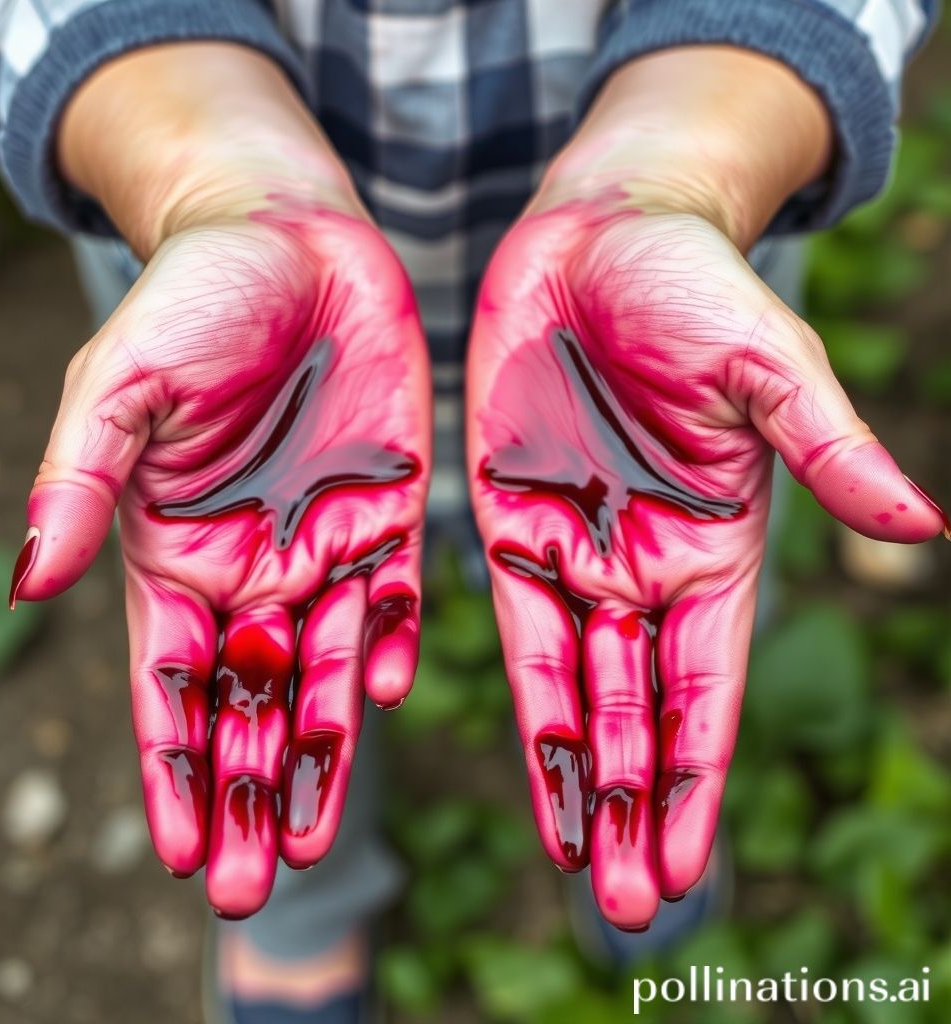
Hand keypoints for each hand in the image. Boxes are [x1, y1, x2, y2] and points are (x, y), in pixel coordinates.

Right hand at [9, 200, 430, 916]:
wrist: (290, 240)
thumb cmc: (193, 297)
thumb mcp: (120, 382)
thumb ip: (80, 480)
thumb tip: (30, 582)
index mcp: (174, 551)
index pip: (169, 684)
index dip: (172, 767)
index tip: (185, 854)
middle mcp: (249, 567)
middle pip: (247, 705)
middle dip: (246, 794)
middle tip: (254, 888)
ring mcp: (323, 544)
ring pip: (324, 674)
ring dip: (319, 754)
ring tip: (316, 840)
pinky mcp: (389, 512)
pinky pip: (395, 602)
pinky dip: (391, 650)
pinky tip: (390, 696)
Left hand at [467, 188, 945, 928]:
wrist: (594, 236)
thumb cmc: (688, 285)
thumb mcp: (764, 363)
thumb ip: (826, 448)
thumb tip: (920, 529)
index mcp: (717, 545)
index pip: (707, 687)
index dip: (695, 777)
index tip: (680, 867)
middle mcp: (646, 566)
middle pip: (639, 712)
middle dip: (634, 803)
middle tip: (621, 902)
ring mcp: (575, 548)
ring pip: (574, 689)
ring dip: (574, 774)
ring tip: (572, 859)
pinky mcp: (507, 519)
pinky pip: (510, 625)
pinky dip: (519, 696)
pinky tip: (521, 760)